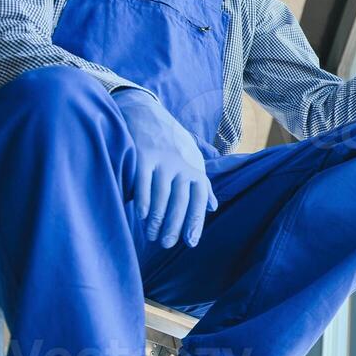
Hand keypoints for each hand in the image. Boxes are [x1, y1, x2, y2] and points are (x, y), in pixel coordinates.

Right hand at [112, 89, 216, 248]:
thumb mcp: (192, 157)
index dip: (195, 222)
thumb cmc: (170, 141)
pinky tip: (141, 216)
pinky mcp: (142, 156)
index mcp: (194, 168)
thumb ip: (202, 183)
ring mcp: (161, 160)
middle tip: (167, 244)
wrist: (146, 111)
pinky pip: (143, 184)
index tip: (190, 242)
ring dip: (157, 220)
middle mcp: (181, 165)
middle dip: (174, 226)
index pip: (198, 200)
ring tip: (152, 236)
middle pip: (180, 202)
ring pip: (161, 196)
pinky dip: (143, 202)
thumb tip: (213, 206)